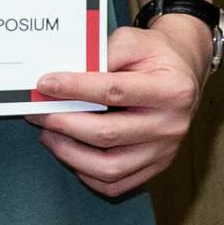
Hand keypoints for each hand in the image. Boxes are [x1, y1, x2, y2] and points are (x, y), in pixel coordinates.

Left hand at [31, 16, 209, 197]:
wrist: (184, 74)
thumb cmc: (155, 56)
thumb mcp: (135, 40)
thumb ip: (103, 53)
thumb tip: (65, 78)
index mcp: (172, 90)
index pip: (115, 91)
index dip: (75, 88)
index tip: (45, 84)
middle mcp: (172, 125)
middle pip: (109, 133)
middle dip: (65, 123)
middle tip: (39, 112)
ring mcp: (165, 150)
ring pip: (109, 167)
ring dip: (70, 153)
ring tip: (49, 134)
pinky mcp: (156, 166)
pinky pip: (115, 184)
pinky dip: (86, 173)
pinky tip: (71, 153)